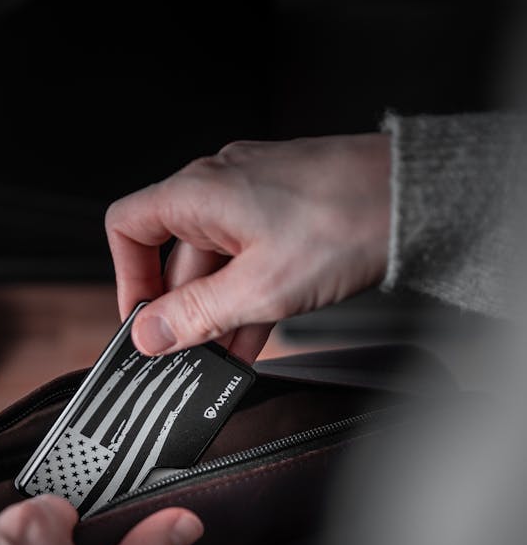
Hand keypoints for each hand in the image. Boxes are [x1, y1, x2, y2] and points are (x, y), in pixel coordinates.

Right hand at [106, 134, 390, 362]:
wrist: (416, 198)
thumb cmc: (347, 221)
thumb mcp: (261, 288)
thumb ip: (198, 316)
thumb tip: (151, 334)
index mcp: (199, 193)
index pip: (129, 227)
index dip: (128, 278)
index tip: (144, 322)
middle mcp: (219, 189)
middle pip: (175, 256)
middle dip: (185, 311)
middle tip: (195, 355)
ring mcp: (253, 199)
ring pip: (216, 264)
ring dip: (219, 312)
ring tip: (230, 354)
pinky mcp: (283, 214)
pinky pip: (248, 260)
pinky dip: (247, 297)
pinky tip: (257, 333)